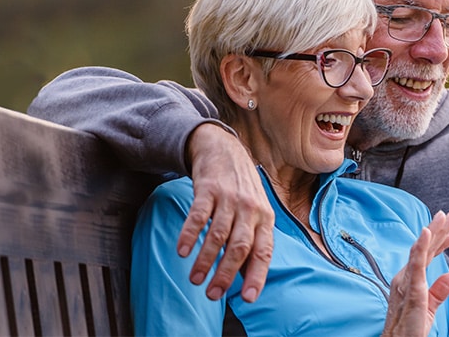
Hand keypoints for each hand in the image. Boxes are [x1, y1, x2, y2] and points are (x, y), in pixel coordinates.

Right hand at [180, 123, 273, 302]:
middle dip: (227, 273)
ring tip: (195, 279)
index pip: (264, 251)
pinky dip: (190, 234)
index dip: (257, 275)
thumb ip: (253, 242)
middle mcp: (251, 209)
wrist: (225, 150)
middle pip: (240, 247)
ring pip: (219, 234)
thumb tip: (249, 278)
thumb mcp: (256, 213)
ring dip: (206, 259)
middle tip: (212, 294)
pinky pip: (198, 215)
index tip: (248, 298)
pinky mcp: (208, 189)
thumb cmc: (242, 190)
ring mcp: (230, 198)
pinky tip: (183, 252)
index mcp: (265, 219)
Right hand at [382, 211, 448, 336]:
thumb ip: (439, 290)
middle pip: (424, 248)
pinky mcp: (411, 289)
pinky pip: (416, 265)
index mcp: (411, 280)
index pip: (428, 256)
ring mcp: (406, 282)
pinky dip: (420, 248)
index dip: (441, 241)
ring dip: (432, 232)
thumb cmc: (410, 328)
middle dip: (438, 229)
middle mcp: (405, 277)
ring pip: (420, 251)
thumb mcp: (429, 307)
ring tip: (443, 218)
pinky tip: (426, 233)